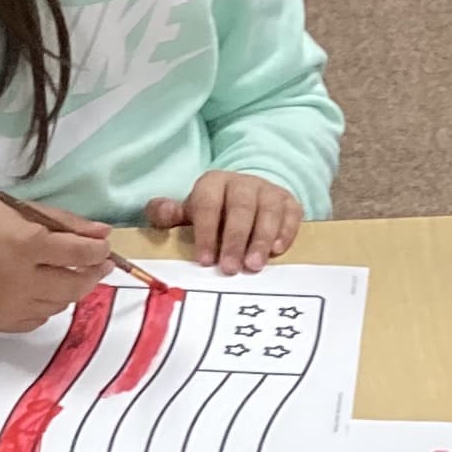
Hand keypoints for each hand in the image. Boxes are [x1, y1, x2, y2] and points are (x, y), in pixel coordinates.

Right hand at [0, 193, 109, 330]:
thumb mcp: (24, 211)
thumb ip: (67, 223)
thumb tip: (104, 235)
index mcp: (26, 244)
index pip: (78, 252)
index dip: (99, 251)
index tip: (105, 249)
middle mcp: (20, 279)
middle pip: (75, 286)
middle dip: (93, 274)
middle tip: (97, 265)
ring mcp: (11, 305)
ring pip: (60, 305)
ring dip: (68, 289)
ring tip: (59, 273)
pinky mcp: (3, 322)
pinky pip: (40, 320)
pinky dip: (46, 305)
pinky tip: (37, 290)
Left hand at [143, 171, 299, 273]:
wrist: (248, 196)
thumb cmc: (214, 212)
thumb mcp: (189, 212)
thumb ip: (169, 214)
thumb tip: (160, 212)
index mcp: (213, 183)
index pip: (208, 204)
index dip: (206, 232)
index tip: (205, 260)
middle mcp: (242, 183)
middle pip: (240, 208)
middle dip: (235, 239)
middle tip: (230, 268)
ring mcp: (268, 191)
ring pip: (267, 211)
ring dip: (261, 239)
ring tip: (254, 265)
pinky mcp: (288, 201)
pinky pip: (291, 214)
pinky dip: (286, 231)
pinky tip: (278, 250)